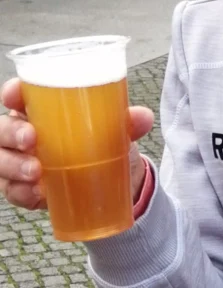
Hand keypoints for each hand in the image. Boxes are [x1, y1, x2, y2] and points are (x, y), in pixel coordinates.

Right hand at [0, 78, 154, 209]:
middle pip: (2, 129)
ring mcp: (20, 161)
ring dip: (13, 165)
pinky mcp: (24, 187)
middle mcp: (25, 133)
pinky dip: (21, 193)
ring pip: (1, 160)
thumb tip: (143, 118)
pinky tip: (37, 195)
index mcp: (43, 110)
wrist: (113, 181)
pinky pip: (12, 191)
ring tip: (36, 172)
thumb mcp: (117, 130)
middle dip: (11, 132)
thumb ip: (128, 121)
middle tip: (32, 139)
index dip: (11, 92)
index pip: (17, 95)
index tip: (14, 96)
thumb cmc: (104, 143)